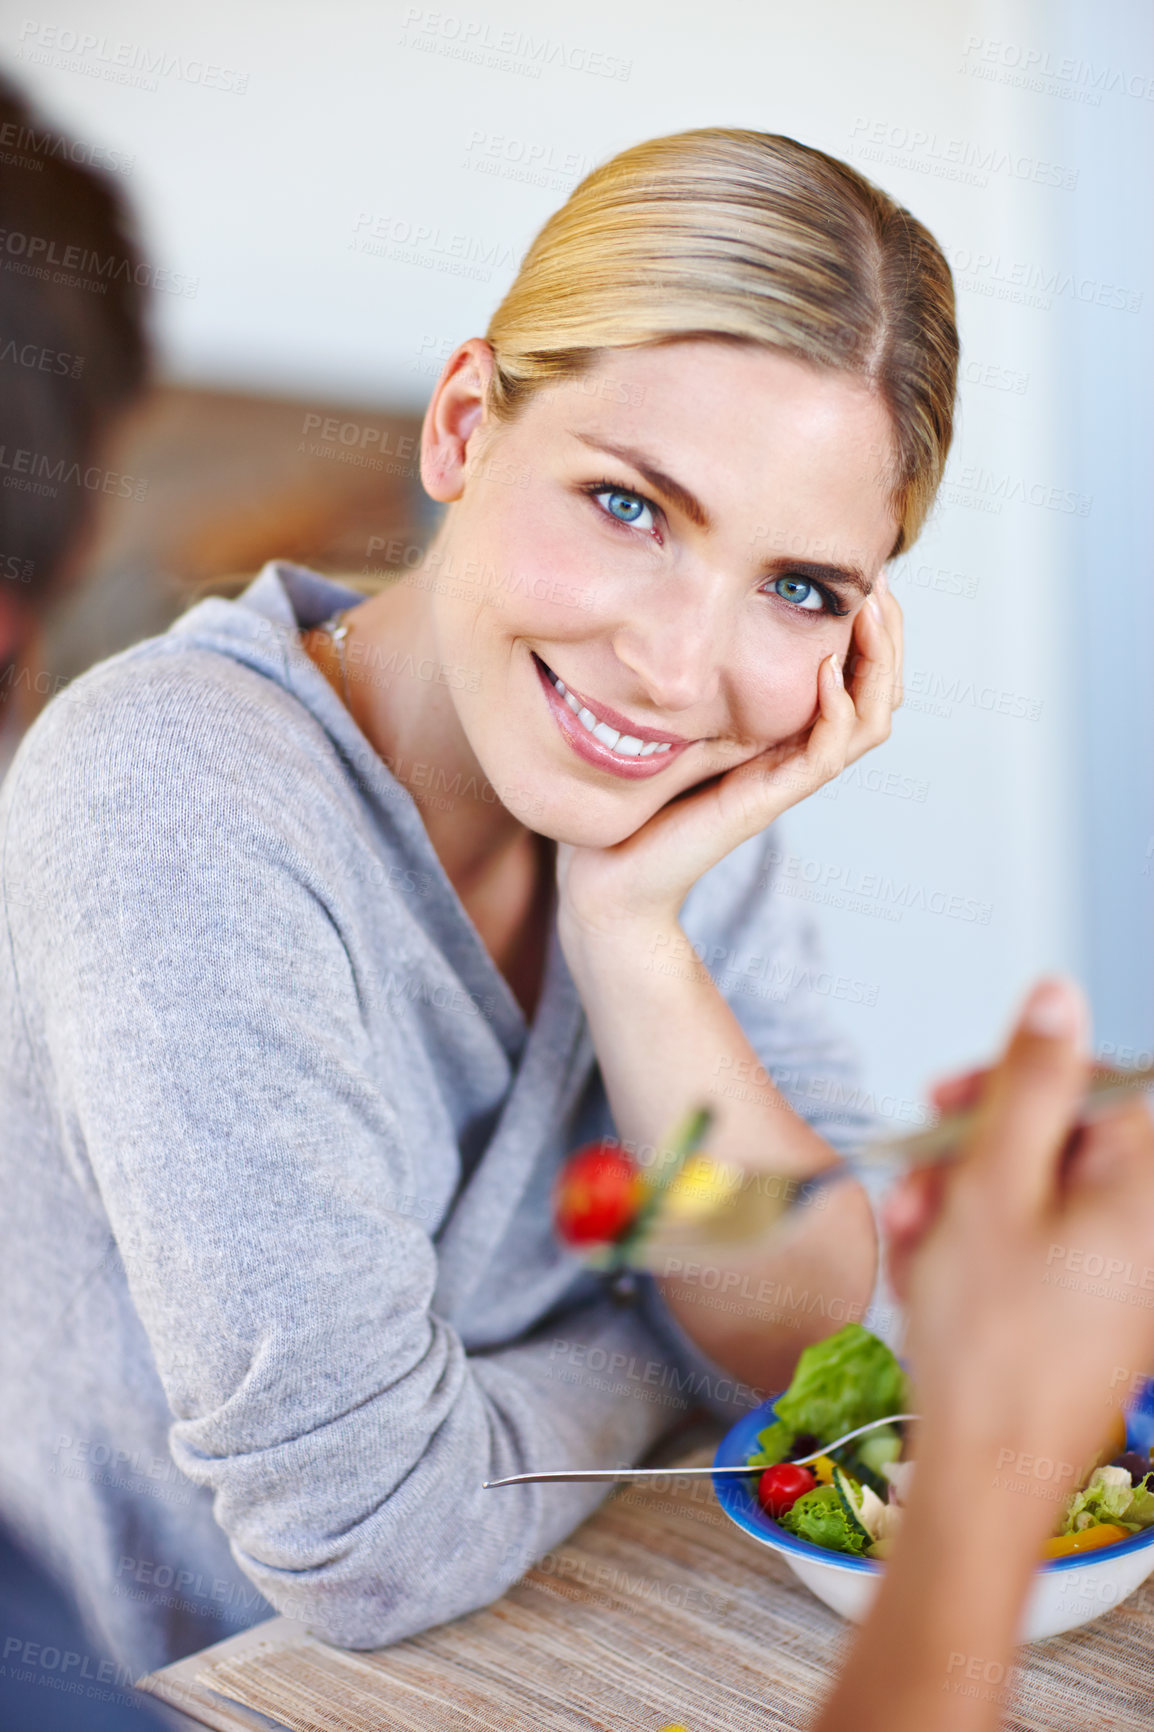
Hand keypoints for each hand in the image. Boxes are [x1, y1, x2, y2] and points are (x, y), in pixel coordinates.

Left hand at [555, 577, 902, 947]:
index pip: (859, 678)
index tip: (868, 574)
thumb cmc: (639, 800)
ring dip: (877, 665)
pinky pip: (824, 754)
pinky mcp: (767, 800)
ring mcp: (788, 779)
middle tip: (883, 582)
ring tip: (870, 612)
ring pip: (868, 722)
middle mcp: (798, 756)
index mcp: (787, 734)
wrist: (612, 876)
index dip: (872, 630)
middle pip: (879, 695)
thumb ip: (702, 679)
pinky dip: (835, 711)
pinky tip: (827, 671)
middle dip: (889, 636)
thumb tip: (693, 611)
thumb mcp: (676, 719)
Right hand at [884, 978, 1153, 1494]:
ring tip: (917, 1240)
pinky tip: (932, 1272)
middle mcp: (1143, 1226)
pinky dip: (976, 1244)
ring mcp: (1117, 1271)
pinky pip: (1030, 1242)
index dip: (1020, 1079)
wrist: (986, 1471)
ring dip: (961, 1200)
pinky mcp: (1087, 1305)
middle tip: (924, 1175)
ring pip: (1031, 1189)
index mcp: (1143, 1186)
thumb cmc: (993, 1347)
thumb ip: (1028, 1082)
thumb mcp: (995, 1184)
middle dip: (974, 1149)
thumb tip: (1058, 995)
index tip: (958, 1095)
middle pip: (1058, 1136)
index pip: (1100, 1082)